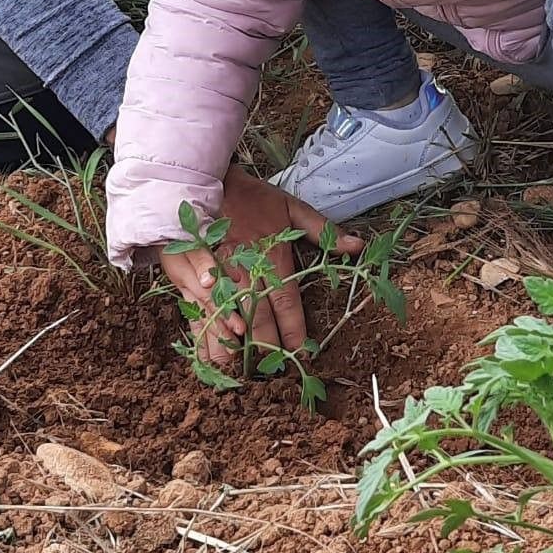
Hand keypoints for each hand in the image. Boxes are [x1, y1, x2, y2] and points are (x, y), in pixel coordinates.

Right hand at [160, 168, 361, 370]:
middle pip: (259, 320)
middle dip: (268, 347)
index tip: (300, 351)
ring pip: (229, 320)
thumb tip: (357, 245)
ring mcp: (219, 277)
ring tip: (244, 371)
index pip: (287, 304)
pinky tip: (212, 355)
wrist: (206, 182)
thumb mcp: (291, 207)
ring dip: (236, 348)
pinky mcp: (196, 278)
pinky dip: (207, 336)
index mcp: (272, 259)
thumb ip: (323, 230)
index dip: (293, 331)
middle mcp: (246, 272)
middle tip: (276, 369)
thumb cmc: (251, 197)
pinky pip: (202, 313)